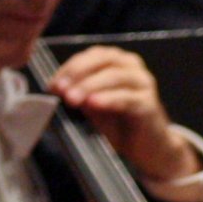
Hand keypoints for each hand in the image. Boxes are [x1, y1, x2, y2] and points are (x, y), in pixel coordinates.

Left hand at [49, 46, 200, 185]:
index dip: (71, 66)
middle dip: (79, 72)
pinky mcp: (149, 104)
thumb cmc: (118, 123)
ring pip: (116, 76)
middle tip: (61, 89)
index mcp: (118, 63)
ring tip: (72, 98)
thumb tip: (57, 89)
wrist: (148, 147)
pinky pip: (128, 98)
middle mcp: (133, 68)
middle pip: (105, 59)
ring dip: (90, 86)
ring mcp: (143, 84)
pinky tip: (94, 104)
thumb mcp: (92, 105)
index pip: (93, 55)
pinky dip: (108, 99)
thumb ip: (79, 94)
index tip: (53, 84)